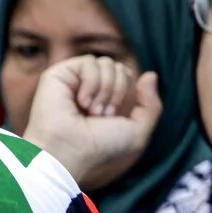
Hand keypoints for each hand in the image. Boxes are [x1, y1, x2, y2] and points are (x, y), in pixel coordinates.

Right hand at [18, 55, 161, 190]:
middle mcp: (92, 87)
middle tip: (102, 115)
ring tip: (92, 110)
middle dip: (119, 92)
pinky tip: (81, 101)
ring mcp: (76, 79)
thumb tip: (151, 74)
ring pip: (107, 63)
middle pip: (120, 68)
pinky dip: (92, 83)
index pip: (128, 77)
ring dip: (106, 90)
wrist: (69, 150)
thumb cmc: (101, 146)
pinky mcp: (61, 73)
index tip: (115, 116)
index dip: (129, 93)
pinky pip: (90, 62)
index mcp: (108, 98)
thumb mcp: (137, 131)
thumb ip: (151, 105)